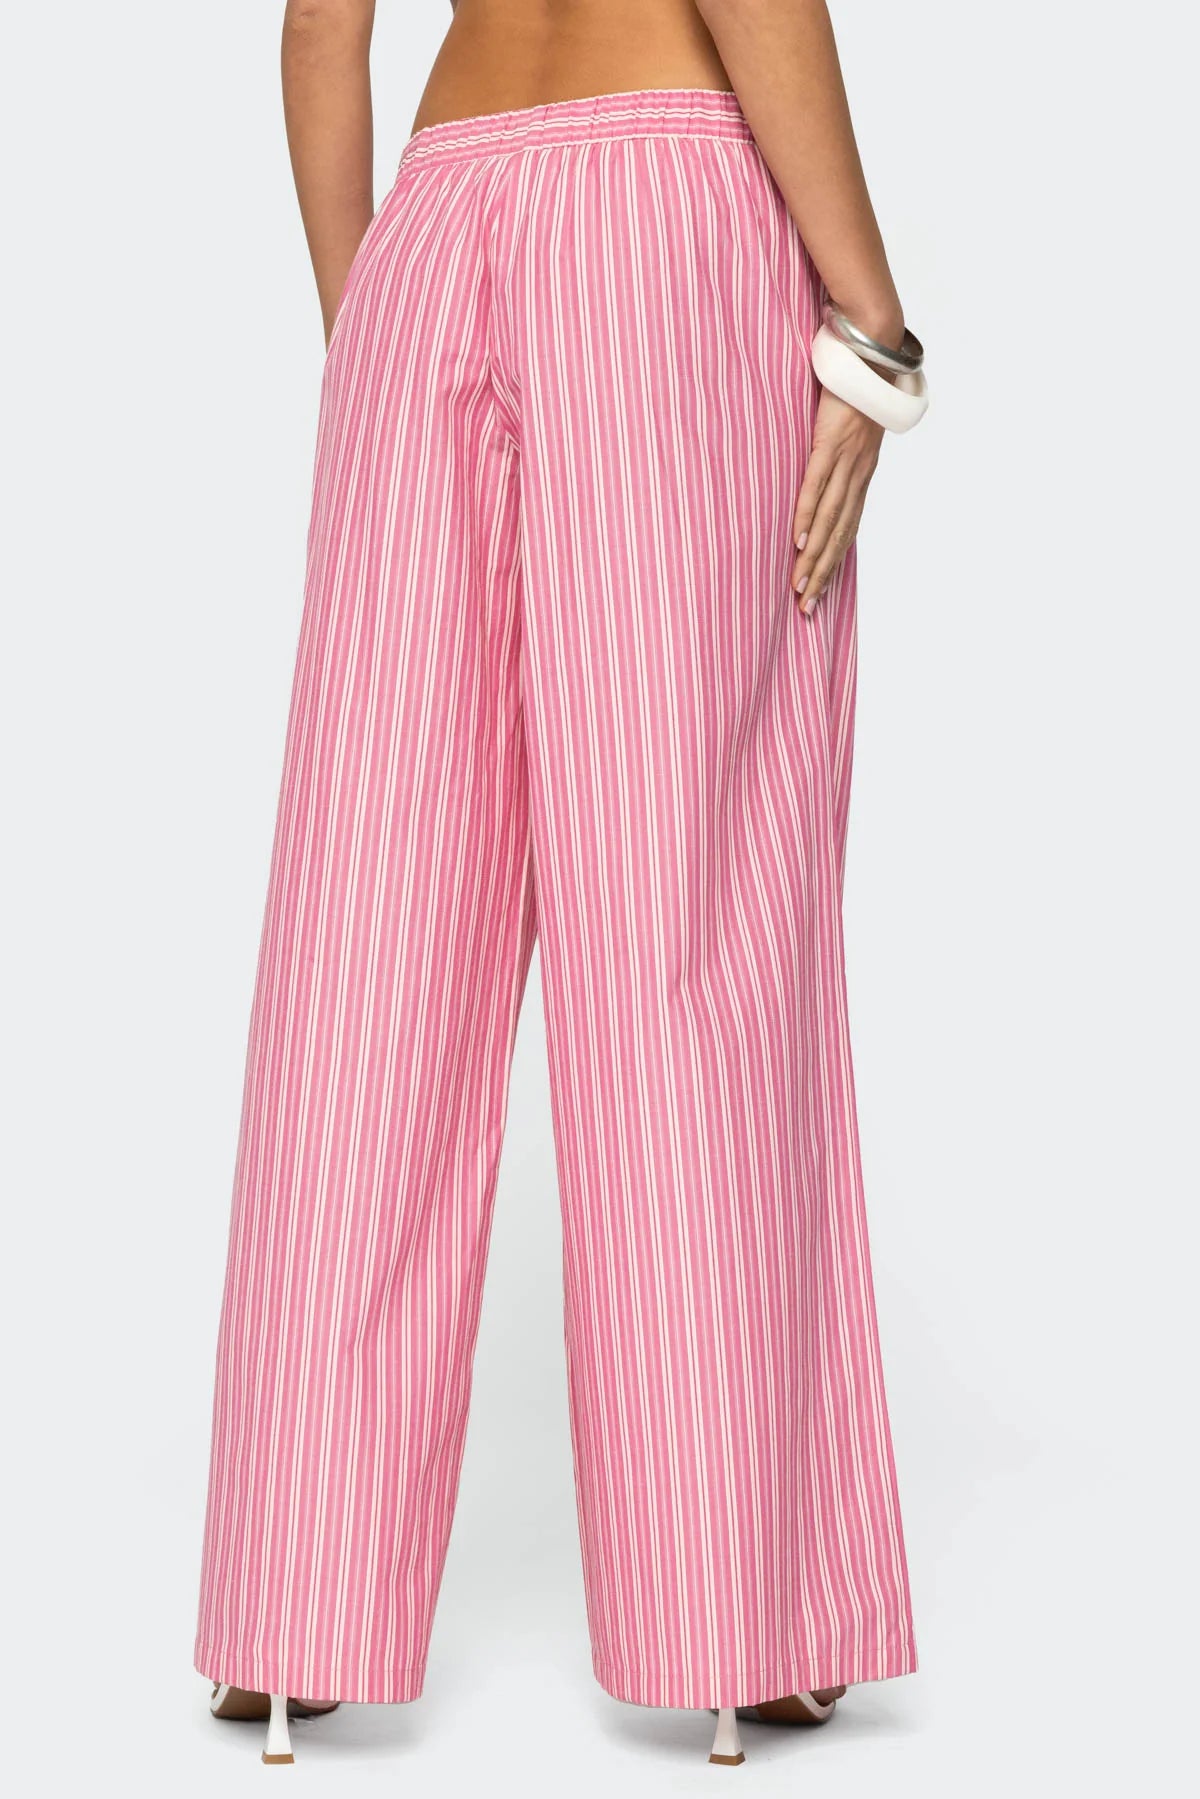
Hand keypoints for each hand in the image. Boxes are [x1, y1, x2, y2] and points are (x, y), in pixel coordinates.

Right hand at [790, 388, 886, 614]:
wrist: (874, 353)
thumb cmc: (856, 387)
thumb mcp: (849, 429)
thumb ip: (835, 454)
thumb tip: (817, 472)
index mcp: (862, 474)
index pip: (847, 529)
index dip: (834, 563)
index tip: (820, 591)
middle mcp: (857, 474)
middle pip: (838, 535)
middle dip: (823, 574)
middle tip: (807, 607)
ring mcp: (845, 460)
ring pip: (829, 519)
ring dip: (814, 557)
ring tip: (800, 585)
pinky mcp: (830, 442)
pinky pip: (816, 486)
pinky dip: (807, 515)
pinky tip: (798, 540)